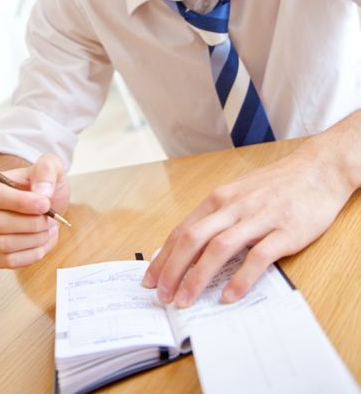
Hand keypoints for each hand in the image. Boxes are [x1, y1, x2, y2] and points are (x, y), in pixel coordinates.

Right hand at [0, 154, 69, 267]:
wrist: (42, 202)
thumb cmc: (41, 183)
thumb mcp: (50, 167)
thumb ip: (46, 170)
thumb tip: (41, 192)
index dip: (19, 202)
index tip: (45, 204)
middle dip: (30, 223)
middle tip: (51, 218)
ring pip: (3, 245)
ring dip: (34, 238)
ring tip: (49, 228)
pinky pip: (8, 261)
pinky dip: (32, 254)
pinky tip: (43, 241)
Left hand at [142, 139, 352, 306]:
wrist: (317, 170)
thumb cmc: (276, 185)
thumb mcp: (240, 193)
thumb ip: (218, 217)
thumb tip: (191, 248)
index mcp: (220, 198)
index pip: (183, 230)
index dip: (164, 257)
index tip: (151, 279)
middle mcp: (234, 206)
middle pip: (193, 239)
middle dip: (172, 269)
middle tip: (162, 295)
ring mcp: (259, 218)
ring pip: (219, 248)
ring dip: (198, 277)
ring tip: (186, 300)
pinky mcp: (284, 231)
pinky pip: (257, 257)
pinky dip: (240, 278)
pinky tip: (229, 296)